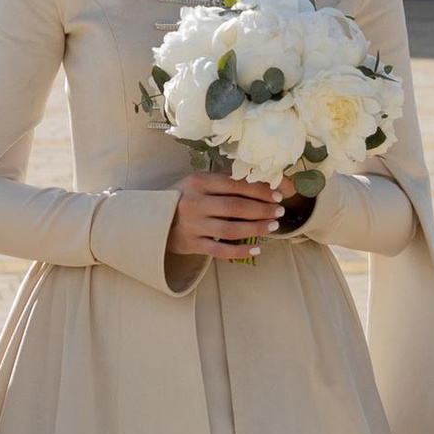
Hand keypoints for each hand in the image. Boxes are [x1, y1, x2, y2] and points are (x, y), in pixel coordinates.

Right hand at [168, 170, 294, 259]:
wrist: (153, 220)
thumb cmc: (184, 198)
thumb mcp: (200, 184)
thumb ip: (228, 183)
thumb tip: (268, 183)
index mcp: (197, 182)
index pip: (234, 185)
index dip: (259, 190)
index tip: (277, 194)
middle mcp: (194, 203)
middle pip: (235, 207)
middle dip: (261, 210)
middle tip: (279, 211)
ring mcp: (192, 225)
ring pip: (230, 229)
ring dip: (256, 228)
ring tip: (273, 226)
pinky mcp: (192, 244)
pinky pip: (220, 250)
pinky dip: (240, 251)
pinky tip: (257, 249)